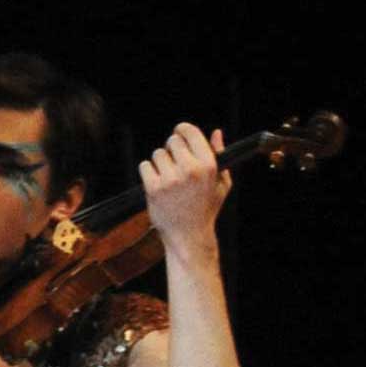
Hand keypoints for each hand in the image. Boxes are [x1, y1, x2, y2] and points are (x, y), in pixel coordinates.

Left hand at [141, 123, 230, 257]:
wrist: (189, 236)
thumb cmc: (206, 208)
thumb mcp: (221, 183)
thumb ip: (220, 156)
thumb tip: (217, 133)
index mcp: (209, 165)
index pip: (189, 131)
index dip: (182, 130)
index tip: (179, 135)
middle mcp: (191, 170)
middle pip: (171, 141)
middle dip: (171, 149)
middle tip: (175, 164)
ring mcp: (171, 179)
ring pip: (157, 154)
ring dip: (160, 163)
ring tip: (169, 179)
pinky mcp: (154, 188)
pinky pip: (145, 166)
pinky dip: (149, 173)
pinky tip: (159, 185)